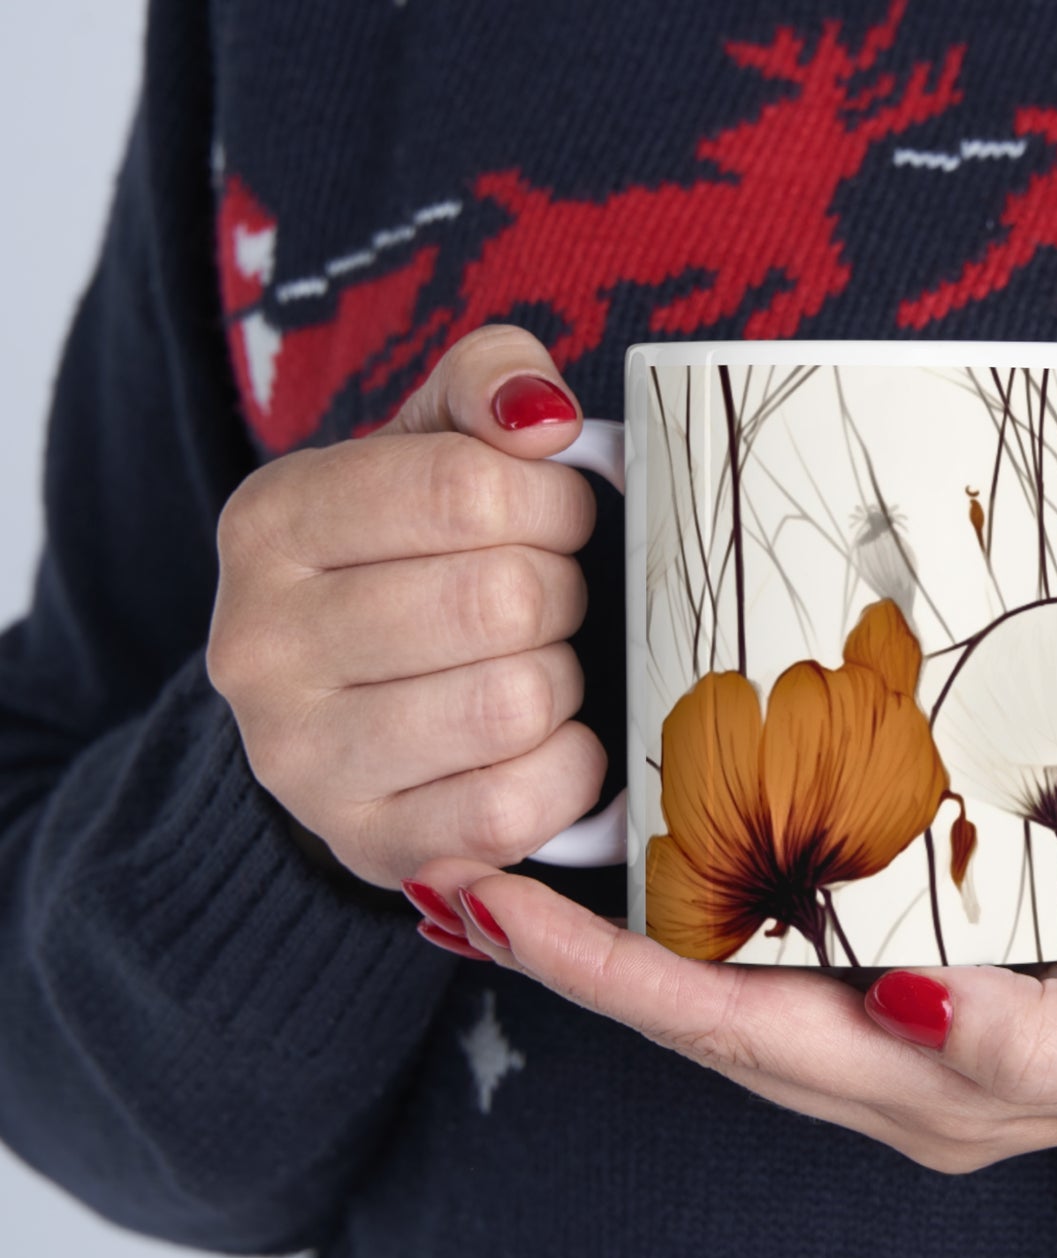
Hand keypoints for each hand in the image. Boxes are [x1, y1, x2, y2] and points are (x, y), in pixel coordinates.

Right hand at [207, 325, 603, 887]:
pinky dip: (567, 770)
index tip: (558, 518)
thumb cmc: (407, 562)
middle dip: (561, 593)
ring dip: (562, 681)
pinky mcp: (369, 845)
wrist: (343, 709)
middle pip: (501, 600)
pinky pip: (514, 808)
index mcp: (272, 522)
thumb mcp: (428, 446)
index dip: (553, 503)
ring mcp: (303, 760)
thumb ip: (487, 384)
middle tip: (549, 600)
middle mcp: (261, 645)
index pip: (467, 488)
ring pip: (514, 704)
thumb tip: (543, 416)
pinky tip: (546, 743)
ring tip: (536, 667)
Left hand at [407, 828, 1056, 1171]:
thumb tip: (911, 1011)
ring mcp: (907, 1008)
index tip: (493, 908)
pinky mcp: (934, 947)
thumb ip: (1038, 1035)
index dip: (605, 977)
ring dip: (618, 933)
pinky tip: (663, 853)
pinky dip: (704, 902)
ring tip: (517, 866)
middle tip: (458, 873)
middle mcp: (896, 1056)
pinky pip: (788, 935)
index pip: (732, 1029)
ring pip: (729, 977)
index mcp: (936, 1085)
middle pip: (699, 1011)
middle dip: (572, 957)